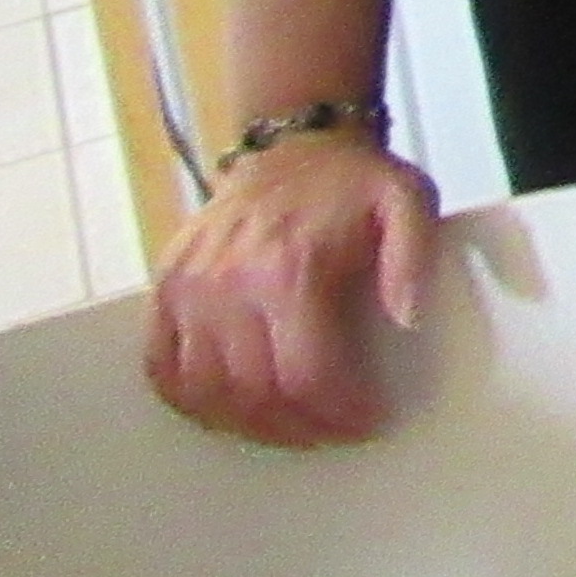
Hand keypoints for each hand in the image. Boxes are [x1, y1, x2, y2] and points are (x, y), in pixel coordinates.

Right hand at [144, 129, 438, 445]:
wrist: (294, 144)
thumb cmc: (353, 181)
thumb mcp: (408, 202)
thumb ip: (414, 261)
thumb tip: (407, 321)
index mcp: (289, 268)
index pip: (306, 374)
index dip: (337, 413)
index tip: (365, 422)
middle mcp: (229, 284)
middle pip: (254, 394)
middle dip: (299, 427)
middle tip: (330, 431)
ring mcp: (188, 288)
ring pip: (205, 392)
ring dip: (247, 425)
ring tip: (289, 426)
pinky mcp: (165, 288)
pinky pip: (161, 367)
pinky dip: (192, 401)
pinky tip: (230, 408)